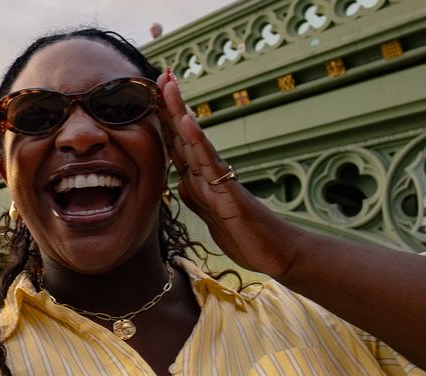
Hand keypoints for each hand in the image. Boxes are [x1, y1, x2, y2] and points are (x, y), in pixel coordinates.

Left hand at [154, 70, 301, 278]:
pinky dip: (197, 141)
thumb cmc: (244, 233)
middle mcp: (209, 171)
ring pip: (194, 140)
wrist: (274, 251)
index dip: (163, 119)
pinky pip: (210, 163)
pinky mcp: (228, 190)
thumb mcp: (209, 214)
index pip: (177, 143)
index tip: (152, 93)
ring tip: (169, 85)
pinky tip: (186, 121)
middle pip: (184, 133)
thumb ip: (195, 194)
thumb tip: (180, 179)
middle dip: (170, 104)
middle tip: (162, 73)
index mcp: (201, 177)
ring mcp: (219, 178)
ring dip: (180, 111)